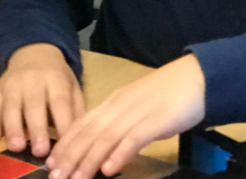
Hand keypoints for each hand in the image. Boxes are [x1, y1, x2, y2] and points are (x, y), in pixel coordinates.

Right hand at [0, 43, 84, 157]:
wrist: (32, 52)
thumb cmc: (56, 77)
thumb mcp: (72, 87)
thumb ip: (76, 110)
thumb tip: (81, 139)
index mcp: (55, 79)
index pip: (60, 102)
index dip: (63, 124)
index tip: (66, 148)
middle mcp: (32, 80)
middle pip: (34, 104)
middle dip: (36, 128)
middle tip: (40, 151)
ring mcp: (11, 84)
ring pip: (10, 106)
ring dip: (12, 127)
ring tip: (16, 147)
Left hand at [45, 54, 205, 178]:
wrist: (194, 77)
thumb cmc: (166, 97)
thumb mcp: (135, 109)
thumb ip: (118, 125)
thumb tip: (101, 149)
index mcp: (112, 104)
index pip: (82, 125)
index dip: (66, 144)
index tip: (51, 163)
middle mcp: (119, 107)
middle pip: (89, 132)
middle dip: (70, 156)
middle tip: (55, 176)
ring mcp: (136, 112)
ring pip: (106, 137)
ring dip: (88, 160)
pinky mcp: (156, 120)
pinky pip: (134, 138)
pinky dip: (119, 154)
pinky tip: (108, 170)